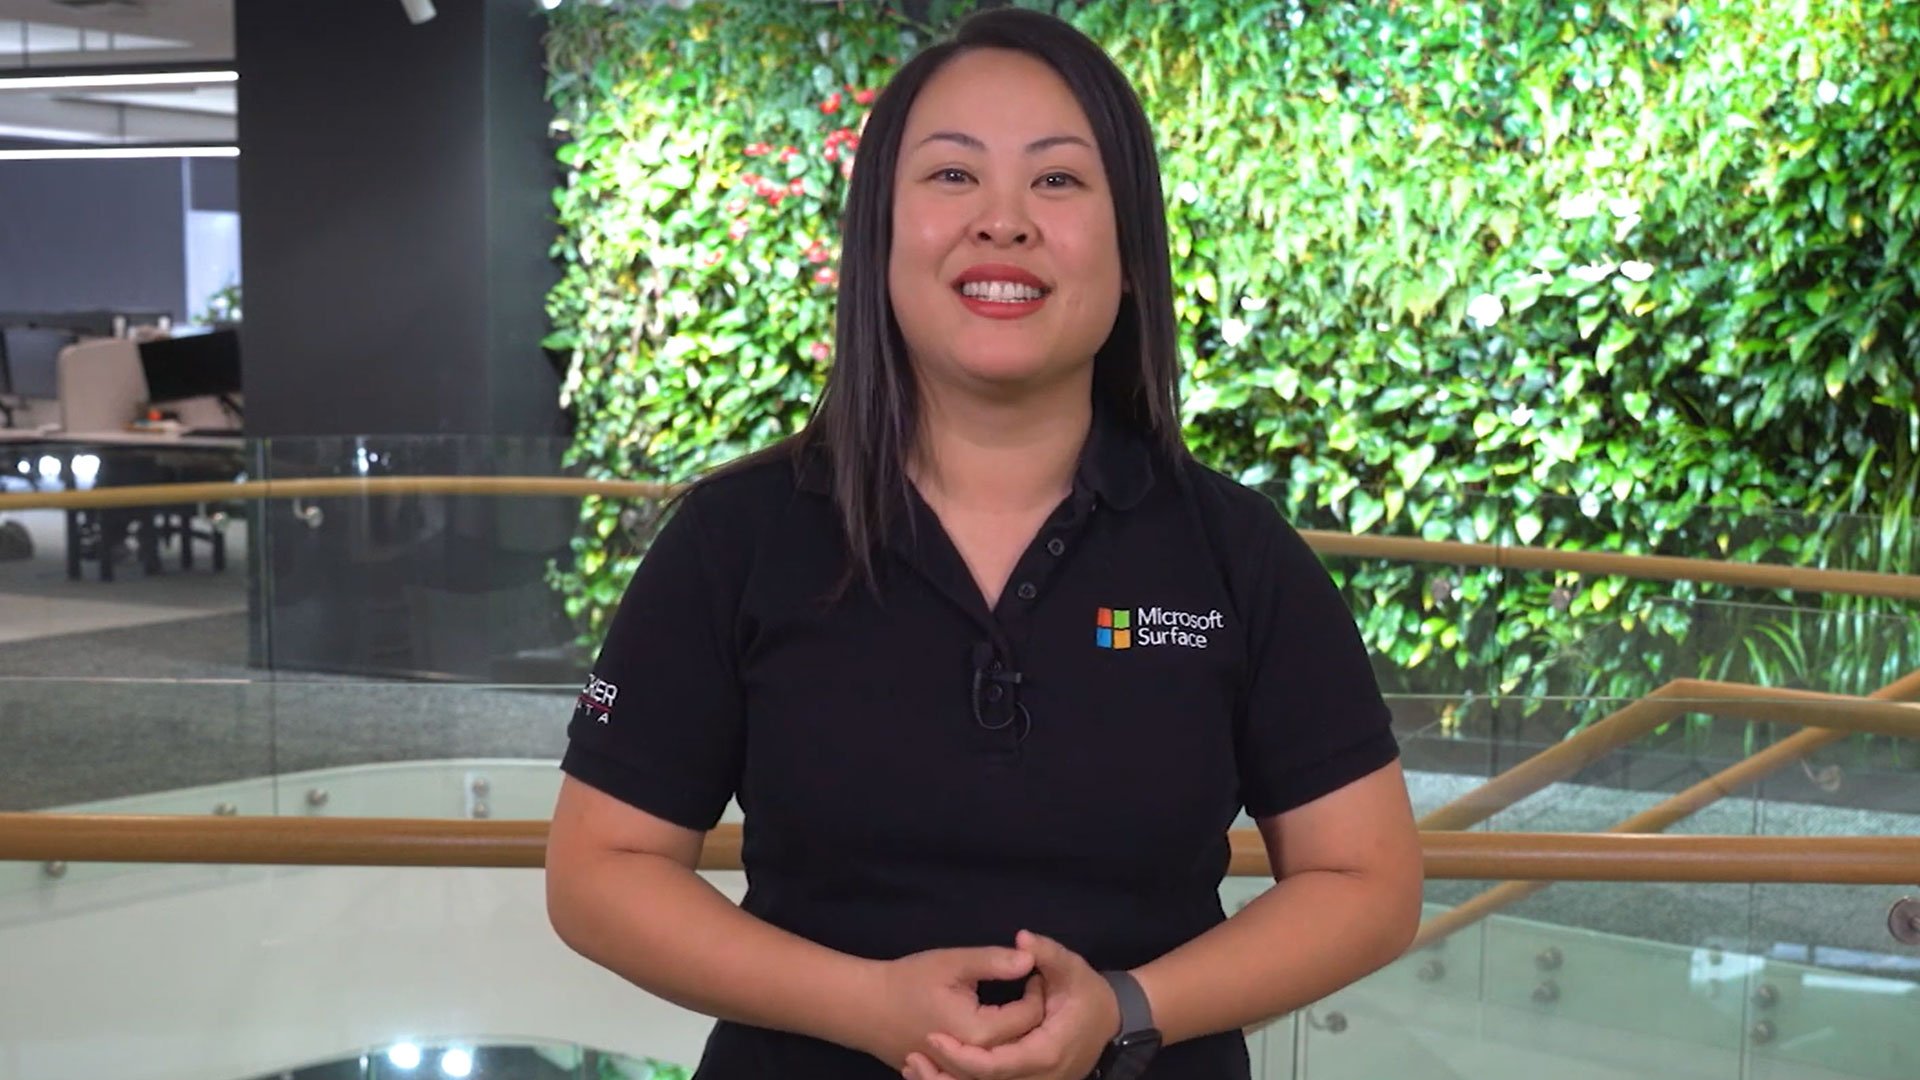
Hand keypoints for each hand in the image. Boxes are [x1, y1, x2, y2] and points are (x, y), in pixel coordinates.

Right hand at [861, 945, 1045, 1070]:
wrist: (865, 1009)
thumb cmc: (907, 981)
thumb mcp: (952, 963)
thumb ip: (994, 961)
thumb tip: (1031, 958)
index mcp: (980, 1032)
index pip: (1030, 1017)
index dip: (1037, 991)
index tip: (1033, 972)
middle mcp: (975, 1062)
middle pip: (1023, 1042)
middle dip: (1032, 1015)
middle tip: (1029, 988)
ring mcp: (962, 1076)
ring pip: (1007, 1059)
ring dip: (1018, 1035)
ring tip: (1015, 1007)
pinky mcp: (952, 1078)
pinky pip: (986, 1069)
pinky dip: (999, 1051)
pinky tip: (998, 1032)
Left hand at [906, 930, 1118, 1079]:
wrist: (1112, 1020)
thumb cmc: (1089, 992)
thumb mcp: (1071, 967)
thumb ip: (1047, 953)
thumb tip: (1022, 938)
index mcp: (1047, 1052)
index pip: (999, 1066)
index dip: (963, 1056)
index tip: (932, 1037)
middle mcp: (1041, 1078)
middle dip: (946, 1077)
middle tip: (912, 1057)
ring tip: (912, 1068)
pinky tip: (931, 1074)